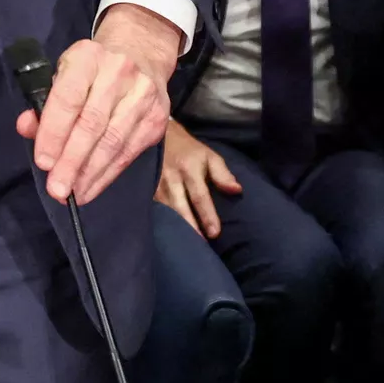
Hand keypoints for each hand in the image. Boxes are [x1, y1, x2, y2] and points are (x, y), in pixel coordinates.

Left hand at [14, 5, 175, 205]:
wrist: (139, 53)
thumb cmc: (91, 71)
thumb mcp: (62, 75)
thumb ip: (43, 103)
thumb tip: (26, 128)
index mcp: (87, 57)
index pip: (68, 99)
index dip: (54, 133)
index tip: (43, 163)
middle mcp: (118, 72)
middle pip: (92, 124)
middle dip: (72, 162)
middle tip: (57, 189)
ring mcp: (143, 95)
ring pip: (113, 142)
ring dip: (90, 174)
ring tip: (72, 194)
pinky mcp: (157, 117)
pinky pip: (129, 153)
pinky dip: (107, 174)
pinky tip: (92, 187)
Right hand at [153, 121, 241, 238]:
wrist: (160, 135)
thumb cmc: (189, 150)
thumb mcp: (209, 156)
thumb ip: (223, 174)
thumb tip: (236, 190)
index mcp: (189, 169)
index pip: (200, 196)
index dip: (207, 215)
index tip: (214, 233)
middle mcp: (171, 179)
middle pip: (181, 208)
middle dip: (191, 227)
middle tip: (201, 246)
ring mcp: (156, 185)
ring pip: (167, 212)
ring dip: (177, 229)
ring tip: (188, 247)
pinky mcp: (147, 190)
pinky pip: (156, 210)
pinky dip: (165, 223)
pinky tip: (171, 236)